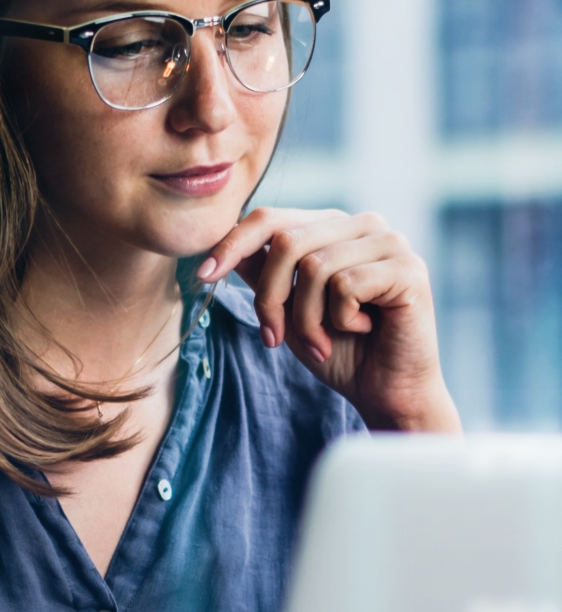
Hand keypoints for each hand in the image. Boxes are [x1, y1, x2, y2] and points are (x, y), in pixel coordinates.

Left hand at [196, 207, 461, 432]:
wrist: (388, 393)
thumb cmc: (341, 352)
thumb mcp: (288, 312)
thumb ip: (264, 275)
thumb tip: (225, 244)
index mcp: (333, 227)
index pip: (271, 218)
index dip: (232, 244)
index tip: (203, 275)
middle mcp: (363, 224)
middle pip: (286, 242)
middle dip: (270, 299)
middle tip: (276, 338)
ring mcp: (390, 241)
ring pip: (314, 266)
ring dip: (307, 319)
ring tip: (324, 343)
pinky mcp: (408, 268)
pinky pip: (347, 284)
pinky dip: (342, 320)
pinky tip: (363, 330)